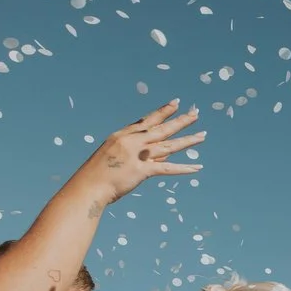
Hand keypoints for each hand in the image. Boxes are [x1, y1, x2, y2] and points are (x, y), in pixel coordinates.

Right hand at [76, 101, 203, 202]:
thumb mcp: (113, 155)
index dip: (163, 111)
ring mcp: (137, 155)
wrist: (87, 187)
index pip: (147, 121)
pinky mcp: (141, 171)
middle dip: (180, 120)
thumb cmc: (97, 174)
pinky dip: (183, 169)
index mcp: (122, 135)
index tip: (176, 103)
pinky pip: (167, 168)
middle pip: (161, 129)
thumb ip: (135, 152)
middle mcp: (131, 141)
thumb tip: (158, 153)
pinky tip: (197, 167)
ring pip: (168, 145)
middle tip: (196, 112)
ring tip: (203, 135)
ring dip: (187, 141)